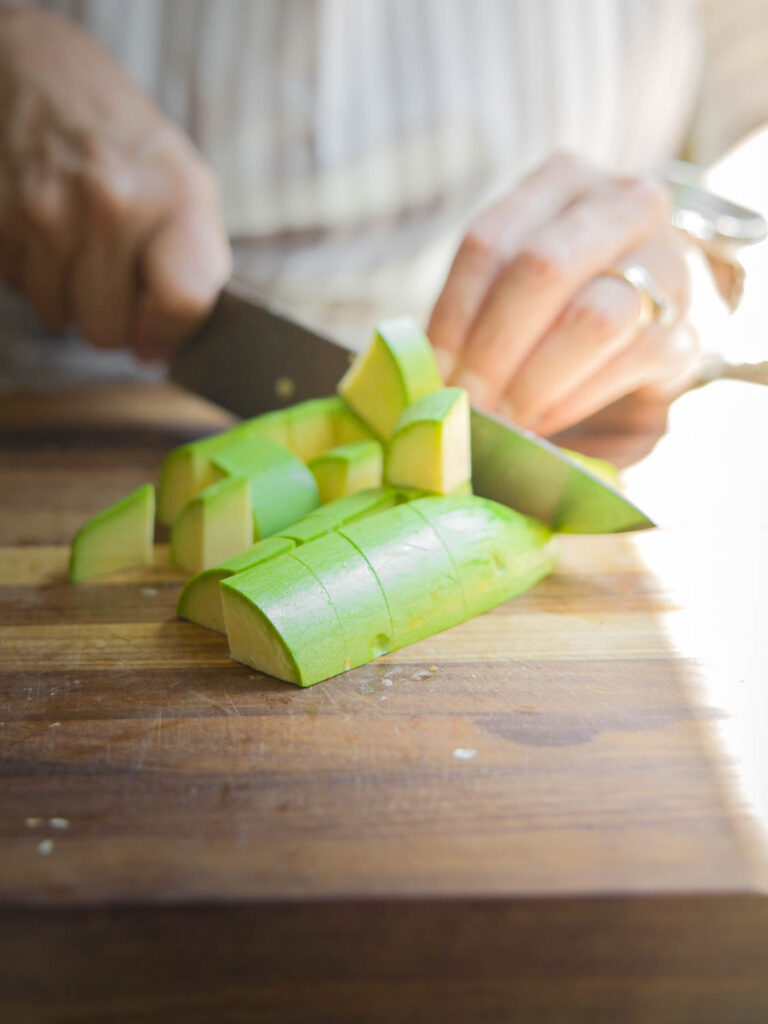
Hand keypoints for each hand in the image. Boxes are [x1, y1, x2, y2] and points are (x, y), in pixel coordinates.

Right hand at [0, 7, 230, 360]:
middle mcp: (114, 201)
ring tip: (81, 249)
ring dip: (68, 298)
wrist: (44, 74)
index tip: (156, 336)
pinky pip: (18, 286)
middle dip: (112, 321)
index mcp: (177, 196)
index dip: (166, 334)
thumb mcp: (188, 189)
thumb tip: (168, 344)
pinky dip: (33, 273)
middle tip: (114, 284)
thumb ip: (193, 268)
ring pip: (57, 315)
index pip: (181, 301)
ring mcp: (48, 207)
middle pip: (107, 329)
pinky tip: (48, 233)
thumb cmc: (130, 146)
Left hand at [428, 153, 698, 434]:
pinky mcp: (684, 327)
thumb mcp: (518, 275)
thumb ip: (478, 306)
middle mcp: (622, 204)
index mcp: (561, 180)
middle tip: (465, 403)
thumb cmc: (564, 292)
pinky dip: (572, 400)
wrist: (653, 309)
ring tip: (500, 420)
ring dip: (533, 381)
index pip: (490, 240)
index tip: (432, 371)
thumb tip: (420, 371)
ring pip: (593, 317)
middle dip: (493, 350)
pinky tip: (540, 421)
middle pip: (542, 269)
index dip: (452, 314)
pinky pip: (624, 365)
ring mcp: (665, 262)